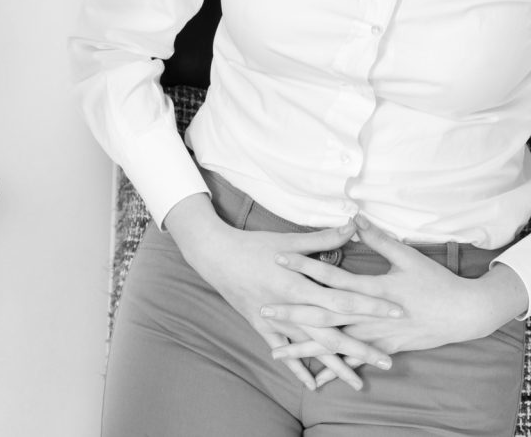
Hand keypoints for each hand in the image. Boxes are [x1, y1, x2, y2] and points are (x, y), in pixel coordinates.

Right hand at [166, 197, 400, 390]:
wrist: (215, 256)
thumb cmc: (252, 245)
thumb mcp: (288, 241)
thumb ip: (323, 239)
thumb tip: (352, 226)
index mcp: (298, 283)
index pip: (342, 298)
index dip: (370, 305)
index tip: (396, 312)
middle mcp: (289, 307)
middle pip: (331, 332)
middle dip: (360, 347)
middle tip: (388, 361)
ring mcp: (275, 320)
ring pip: (310, 347)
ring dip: (334, 364)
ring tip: (358, 381)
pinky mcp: (261, 326)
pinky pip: (283, 350)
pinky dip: (297, 367)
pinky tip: (313, 385)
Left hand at [265, 214, 526, 386]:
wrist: (464, 314)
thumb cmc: (436, 282)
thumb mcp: (407, 257)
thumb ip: (378, 238)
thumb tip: (355, 217)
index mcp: (372, 288)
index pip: (331, 275)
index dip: (305, 265)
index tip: (280, 258)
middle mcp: (369, 315)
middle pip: (323, 314)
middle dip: (292, 313)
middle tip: (264, 311)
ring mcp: (376, 335)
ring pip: (334, 344)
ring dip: (305, 348)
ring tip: (276, 352)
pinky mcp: (383, 349)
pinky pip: (354, 361)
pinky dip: (334, 368)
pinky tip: (314, 377)